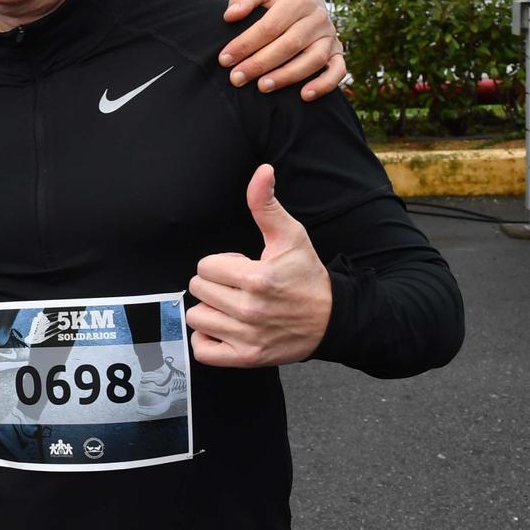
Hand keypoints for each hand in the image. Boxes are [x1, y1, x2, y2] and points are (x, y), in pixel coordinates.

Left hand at [187, 164, 331, 367]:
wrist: (333, 319)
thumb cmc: (307, 276)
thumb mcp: (290, 236)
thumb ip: (267, 204)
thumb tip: (262, 171)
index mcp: (257, 278)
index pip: (205, 267)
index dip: (221, 264)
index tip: (242, 268)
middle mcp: (250, 310)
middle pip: (198, 290)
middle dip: (214, 285)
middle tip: (238, 287)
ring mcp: (247, 337)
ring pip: (196, 318)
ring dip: (211, 311)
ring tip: (233, 307)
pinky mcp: (246, 358)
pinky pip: (202, 350)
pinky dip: (208, 340)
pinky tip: (225, 328)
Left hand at [219, 0, 345, 99]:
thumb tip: (231, 15)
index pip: (270, 26)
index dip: (246, 44)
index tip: (225, 59)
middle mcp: (318, 17)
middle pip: (289, 45)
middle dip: (260, 64)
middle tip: (236, 78)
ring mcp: (330, 36)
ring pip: (312, 60)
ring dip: (287, 76)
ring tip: (262, 87)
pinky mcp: (337, 52)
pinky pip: (337, 71)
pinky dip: (324, 85)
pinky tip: (304, 96)